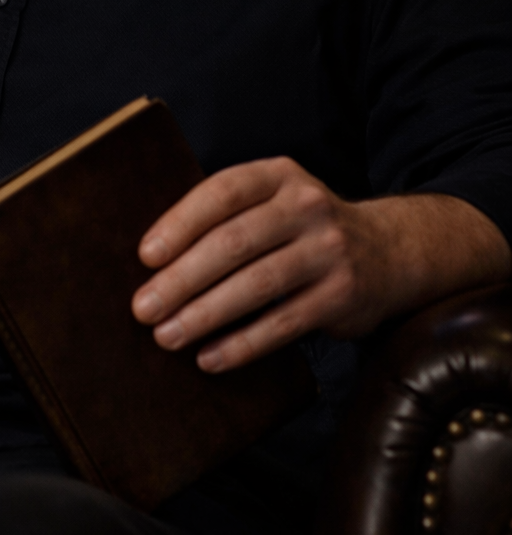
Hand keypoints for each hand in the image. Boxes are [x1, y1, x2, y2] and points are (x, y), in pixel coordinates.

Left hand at [131, 157, 510, 373]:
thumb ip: (227, 217)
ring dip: (205, 314)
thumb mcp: (273, 202)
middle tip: (143, 308)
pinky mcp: (343, 295)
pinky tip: (210, 358)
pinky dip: (243, 344)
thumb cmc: (302, 230)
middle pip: (234, 242)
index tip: (144, 256)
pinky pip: (284, 324)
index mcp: (278, 176)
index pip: (222, 192)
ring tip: (166, 337)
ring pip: (257, 285)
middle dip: (182, 278)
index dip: (180, 223)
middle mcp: (307, 206)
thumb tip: (152, 261)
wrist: (390, 251)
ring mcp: (329, 250)